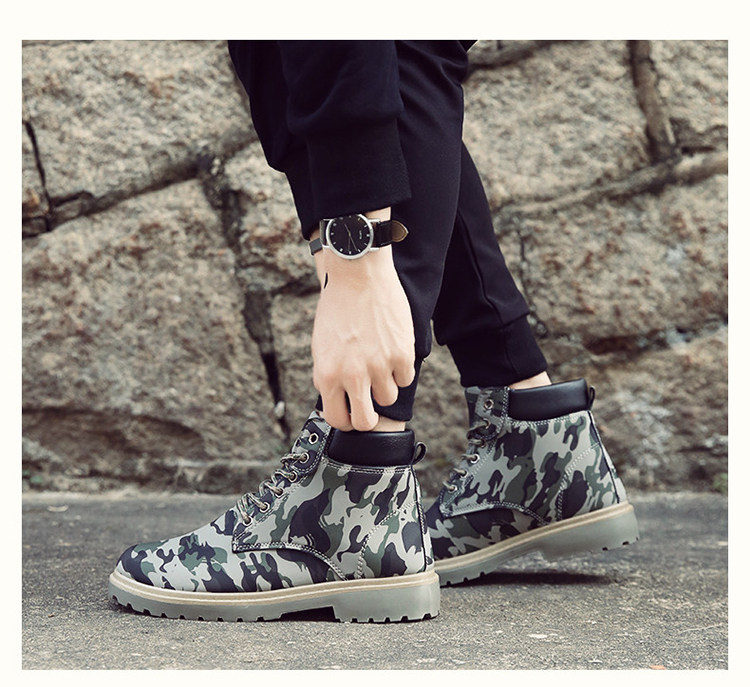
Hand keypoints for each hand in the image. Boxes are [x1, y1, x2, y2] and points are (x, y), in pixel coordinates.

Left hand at [311, 242, 414, 430]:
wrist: (358, 276)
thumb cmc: (337, 309)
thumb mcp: (321, 346)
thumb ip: (328, 375)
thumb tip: (337, 398)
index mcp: (327, 375)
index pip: (337, 420)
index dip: (346, 420)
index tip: (351, 413)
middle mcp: (352, 375)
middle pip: (365, 421)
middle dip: (368, 416)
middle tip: (370, 403)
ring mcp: (379, 366)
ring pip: (388, 398)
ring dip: (385, 385)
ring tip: (379, 362)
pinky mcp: (402, 354)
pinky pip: (406, 378)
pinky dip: (401, 369)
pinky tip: (392, 350)